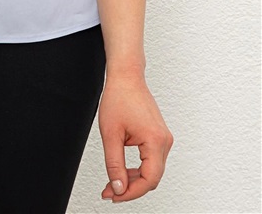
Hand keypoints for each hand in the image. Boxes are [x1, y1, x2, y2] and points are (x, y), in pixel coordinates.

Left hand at [98, 71, 172, 202]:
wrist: (126, 77)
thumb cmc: (119, 97)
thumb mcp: (110, 134)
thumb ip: (114, 164)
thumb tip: (118, 188)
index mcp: (155, 140)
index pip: (149, 179)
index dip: (131, 193)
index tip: (114, 196)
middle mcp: (164, 141)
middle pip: (152, 178)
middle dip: (130, 188)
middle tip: (110, 192)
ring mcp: (163, 138)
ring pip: (152, 171)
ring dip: (133, 180)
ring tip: (113, 182)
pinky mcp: (159, 136)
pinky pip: (151, 160)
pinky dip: (138, 169)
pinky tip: (123, 171)